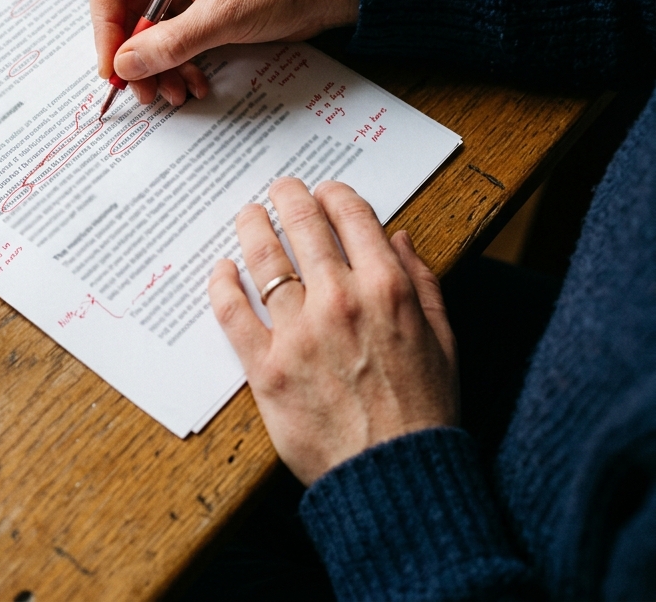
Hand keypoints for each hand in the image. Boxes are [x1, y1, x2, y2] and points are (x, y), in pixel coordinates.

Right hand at [87, 0, 359, 106]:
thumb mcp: (223, 16)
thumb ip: (170, 43)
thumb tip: (124, 66)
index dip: (105, 27)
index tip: (113, 67)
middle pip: (124, 11)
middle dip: (134, 55)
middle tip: (143, 92)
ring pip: (147, 32)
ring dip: (157, 67)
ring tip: (174, 94)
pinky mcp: (198, 5)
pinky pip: (171, 39)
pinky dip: (178, 64)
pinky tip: (193, 84)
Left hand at [208, 179, 457, 485]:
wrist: (394, 476)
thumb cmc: (423, 410)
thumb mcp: (442, 339)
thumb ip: (421, 281)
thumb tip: (399, 237)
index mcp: (387, 288)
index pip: (352, 217)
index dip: (334, 195)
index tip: (324, 192)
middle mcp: (340, 300)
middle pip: (303, 226)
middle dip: (288, 197)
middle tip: (279, 189)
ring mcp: (299, 332)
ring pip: (264, 259)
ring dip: (252, 227)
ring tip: (248, 214)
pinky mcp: (267, 366)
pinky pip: (233, 311)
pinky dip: (222, 283)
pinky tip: (221, 269)